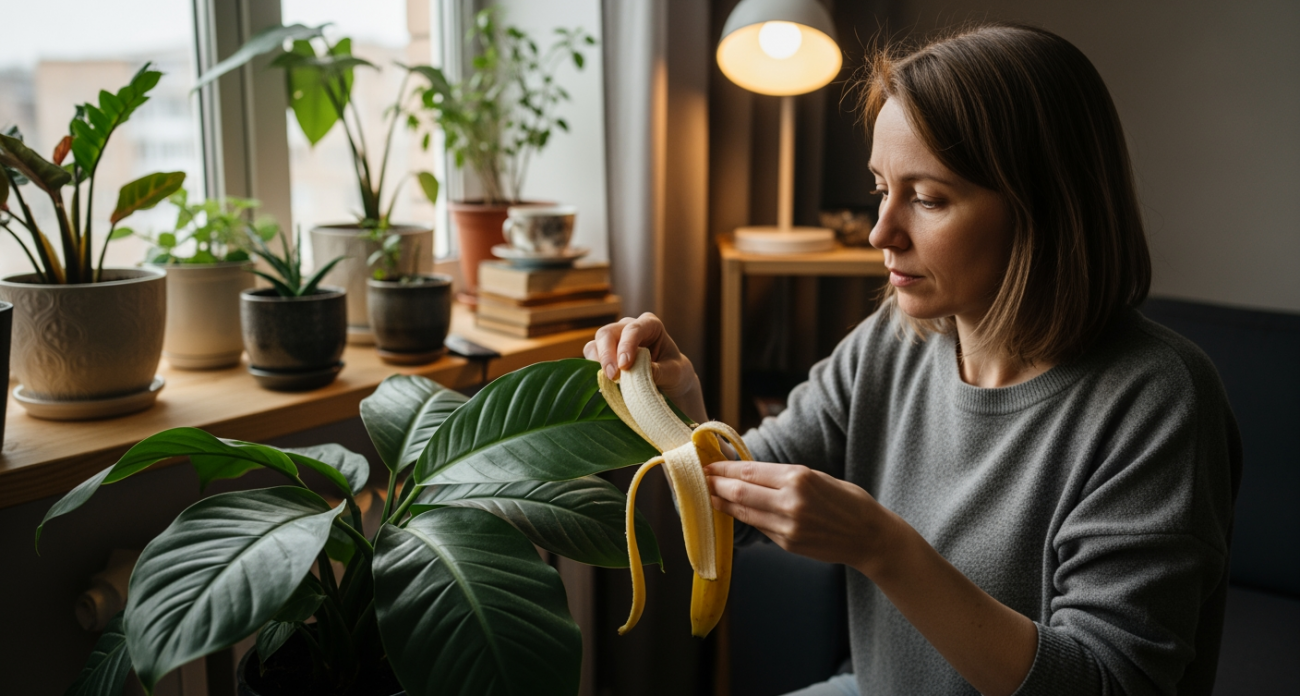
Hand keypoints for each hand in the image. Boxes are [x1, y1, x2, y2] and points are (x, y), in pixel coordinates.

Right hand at [584, 313, 703, 420]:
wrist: (668, 379)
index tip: (625, 365)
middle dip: (607, 354)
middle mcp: (628, 327)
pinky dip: (594, 369)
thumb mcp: (674, 372)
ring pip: (595, 343)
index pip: (634, 329)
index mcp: (650, 325)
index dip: (627, 345)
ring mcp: (614, 339)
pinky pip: (592, 357)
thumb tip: (641, 372)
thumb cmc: (673, 371)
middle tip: (612, 376)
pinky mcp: (604, 353)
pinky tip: (603, 382)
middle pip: (608, 333)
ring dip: (598, 363)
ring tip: (608, 381)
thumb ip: (660, 371)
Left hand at [705, 460, 897, 572]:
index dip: (724, 468)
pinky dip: (742, 517)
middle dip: (715, 484)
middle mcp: (791, 502)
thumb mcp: (818, 477)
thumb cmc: (848, 501)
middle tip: (699, 478)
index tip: (708, 464)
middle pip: (739, 492)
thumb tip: (749, 472)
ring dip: (721, 503)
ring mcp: (788, 526)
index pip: (749, 471)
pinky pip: (758, 526)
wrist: (871, 537)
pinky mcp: (788, 544)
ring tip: (707, 494)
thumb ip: (784, 476)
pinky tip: (731, 511)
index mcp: (799, 478)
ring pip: (743, 512)